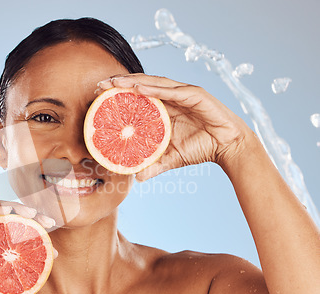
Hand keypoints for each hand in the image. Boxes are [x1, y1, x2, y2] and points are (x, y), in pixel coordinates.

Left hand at [97, 74, 252, 180]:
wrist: (228, 147)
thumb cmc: (201, 148)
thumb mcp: (172, 158)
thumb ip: (155, 165)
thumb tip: (137, 178)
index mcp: (164, 108)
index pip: (137, 97)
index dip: (118, 94)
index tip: (99, 96)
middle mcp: (171, 97)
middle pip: (141, 86)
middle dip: (120, 84)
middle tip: (100, 86)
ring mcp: (183, 93)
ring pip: (154, 83)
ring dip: (132, 81)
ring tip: (113, 82)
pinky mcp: (195, 95)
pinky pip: (171, 90)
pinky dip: (154, 88)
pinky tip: (137, 88)